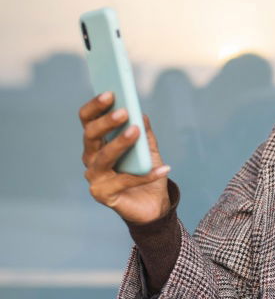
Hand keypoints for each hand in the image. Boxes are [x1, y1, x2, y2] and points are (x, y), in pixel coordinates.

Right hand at [80, 91, 171, 223]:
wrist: (153, 205)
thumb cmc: (146, 173)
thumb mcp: (148, 149)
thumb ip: (144, 132)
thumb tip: (141, 114)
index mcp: (97, 142)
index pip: (88, 119)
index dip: (96, 106)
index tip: (111, 92)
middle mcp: (90, 157)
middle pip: (90, 135)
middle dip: (106, 122)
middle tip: (124, 111)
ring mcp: (94, 177)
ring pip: (103, 157)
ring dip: (120, 143)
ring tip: (136, 132)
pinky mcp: (102, 194)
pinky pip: (124, 181)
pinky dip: (145, 175)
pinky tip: (163, 168)